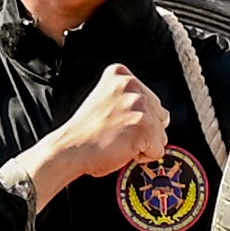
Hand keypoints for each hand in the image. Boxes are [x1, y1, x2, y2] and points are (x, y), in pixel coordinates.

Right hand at [32, 63, 170, 203]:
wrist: (68, 150)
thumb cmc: (85, 133)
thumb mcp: (105, 99)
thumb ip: (130, 98)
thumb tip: (161, 114)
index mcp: (120, 74)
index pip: (151, 101)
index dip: (136, 118)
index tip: (115, 121)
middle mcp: (131, 85)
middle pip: (160, 116)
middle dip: (144, 130)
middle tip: (116, 133)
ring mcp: (138, 104)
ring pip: (161, 134)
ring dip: (143, 144)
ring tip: (118, 140)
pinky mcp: (143, 126)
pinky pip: (158, 150)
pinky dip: (143, 156)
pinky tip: (122, 149)